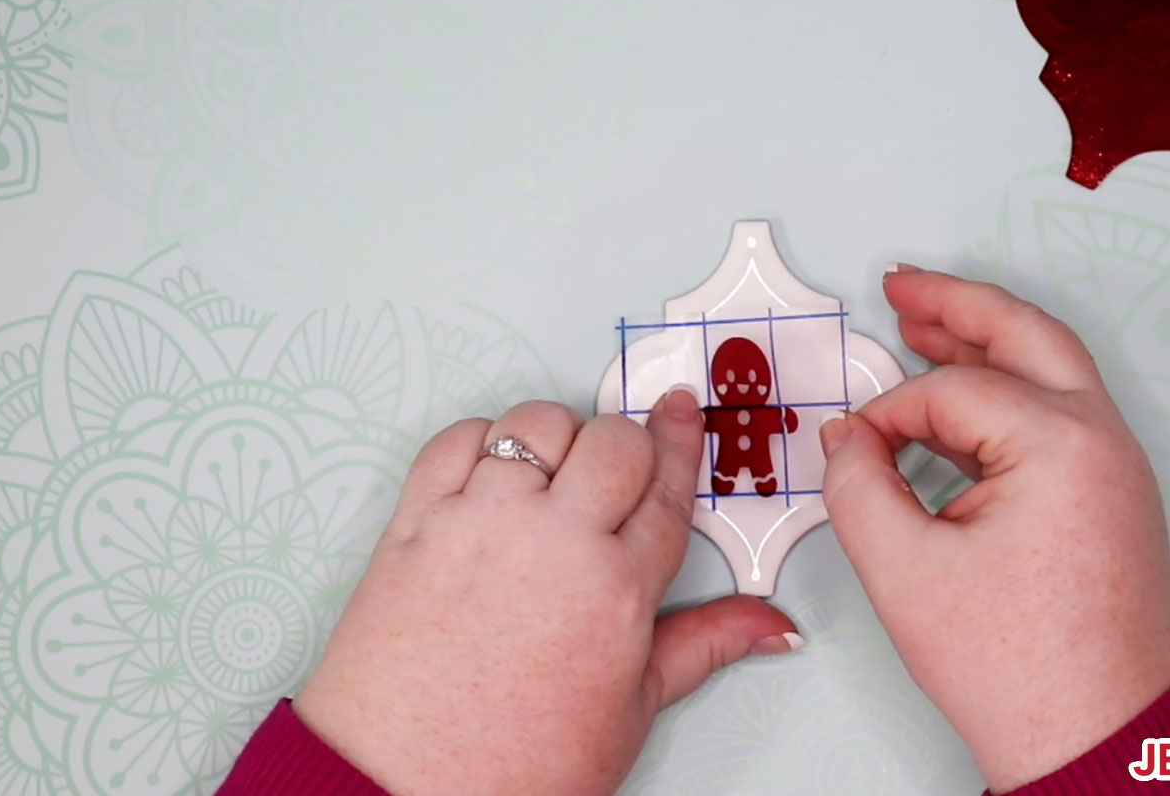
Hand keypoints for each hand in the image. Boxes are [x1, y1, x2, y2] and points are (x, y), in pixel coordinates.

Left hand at [294, 390, 799, 794]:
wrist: (398, 788)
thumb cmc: (510, 767)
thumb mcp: (631, 712)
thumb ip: (705, 646)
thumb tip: (771, 627)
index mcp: (619, 590)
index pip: (667, 485)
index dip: (679, 439)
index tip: (678, 412)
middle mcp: (553, 542)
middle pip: (612, 441)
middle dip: (624, 444)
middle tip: (615, 474)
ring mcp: (481, 525)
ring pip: (536, 424)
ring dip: (555, 439)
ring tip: (551, 480)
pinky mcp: (416, 523)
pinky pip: (456, 441)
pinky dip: (479, 444)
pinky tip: (490, 480)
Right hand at [820, 268, 1169, 792]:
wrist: (1102, 743)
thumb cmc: (1024, 672)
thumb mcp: (906, 575)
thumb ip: (858, 487)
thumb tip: (846, 439)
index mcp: (1062, 444)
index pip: (952, 393)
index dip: (888, 413)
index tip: (850, 451)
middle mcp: (1102, 440)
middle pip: (1025, 336)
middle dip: (956, 305)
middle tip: (900, 285)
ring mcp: (1116, 468)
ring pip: (1049, 371)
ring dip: (984, 346)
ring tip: (925, 330)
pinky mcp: (1113, 499)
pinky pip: (1057, 417)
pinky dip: (1005, 397)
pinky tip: (959, 411)